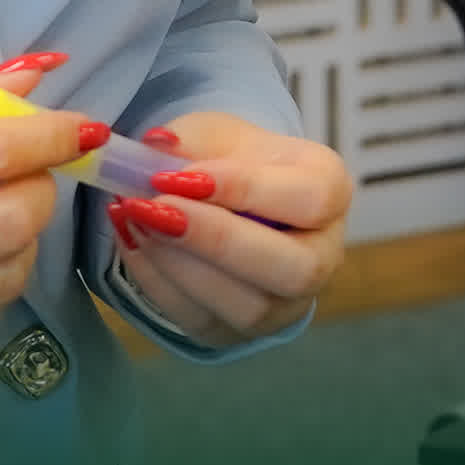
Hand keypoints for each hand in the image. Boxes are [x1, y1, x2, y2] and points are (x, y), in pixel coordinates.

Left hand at [106, 111, 351, 348]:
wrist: (226, 203)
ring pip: (249, 307)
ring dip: (182, 266)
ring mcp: (287, 303)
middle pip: (293, 268)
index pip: (310, 198)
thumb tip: (158, 145)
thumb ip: (191, 139)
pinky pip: (203, 322)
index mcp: (331, 190)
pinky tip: (133, 242)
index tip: (176, 175)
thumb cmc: (231, 160)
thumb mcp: (216, 133)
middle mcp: (323, 255)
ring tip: (136, 220)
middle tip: (155, 208)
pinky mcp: (241, 331)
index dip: (244, 189)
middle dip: (218, 241)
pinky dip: (160, 283)